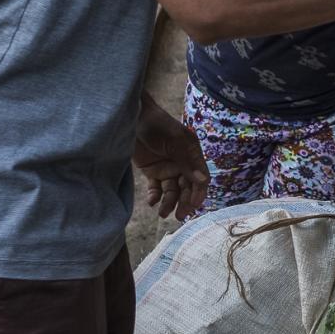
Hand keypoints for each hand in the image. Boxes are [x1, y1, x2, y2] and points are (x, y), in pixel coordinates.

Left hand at [133, 97, 209, 219]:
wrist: (131, 117)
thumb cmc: (156, 123)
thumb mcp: (174, 139)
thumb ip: (187, 160)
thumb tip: (203, 181)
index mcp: (192, 154)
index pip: (200, 178)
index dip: (198, 193)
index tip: (193, 205)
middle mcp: (182, 163)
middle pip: (187, 188)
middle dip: (184, 202)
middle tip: (179, 216)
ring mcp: (167, 168)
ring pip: (172, 191)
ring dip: (169, 203)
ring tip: (162, 213)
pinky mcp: (152, 172)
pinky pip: (156, 188)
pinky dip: (155, 196)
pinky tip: (151, 202)